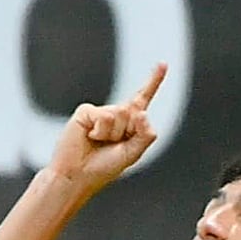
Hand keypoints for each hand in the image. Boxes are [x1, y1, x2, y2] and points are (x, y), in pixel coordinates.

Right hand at [46, 64, 165, 191]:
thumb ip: (144, 136)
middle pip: (135, 112)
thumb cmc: (103, 168)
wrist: (77, 175)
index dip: (153, 81)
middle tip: (112, 146)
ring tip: (99, 142)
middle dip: (128, 132)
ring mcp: (100, 112)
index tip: (163, 64)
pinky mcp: (86, 112)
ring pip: (120, 113)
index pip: (142, 99)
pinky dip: (100, 131)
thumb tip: (142, 113)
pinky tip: (89, 137)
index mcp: (129, 124)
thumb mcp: (132, 154)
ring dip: (113, 134)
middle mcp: (115, 115)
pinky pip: (104, 116)